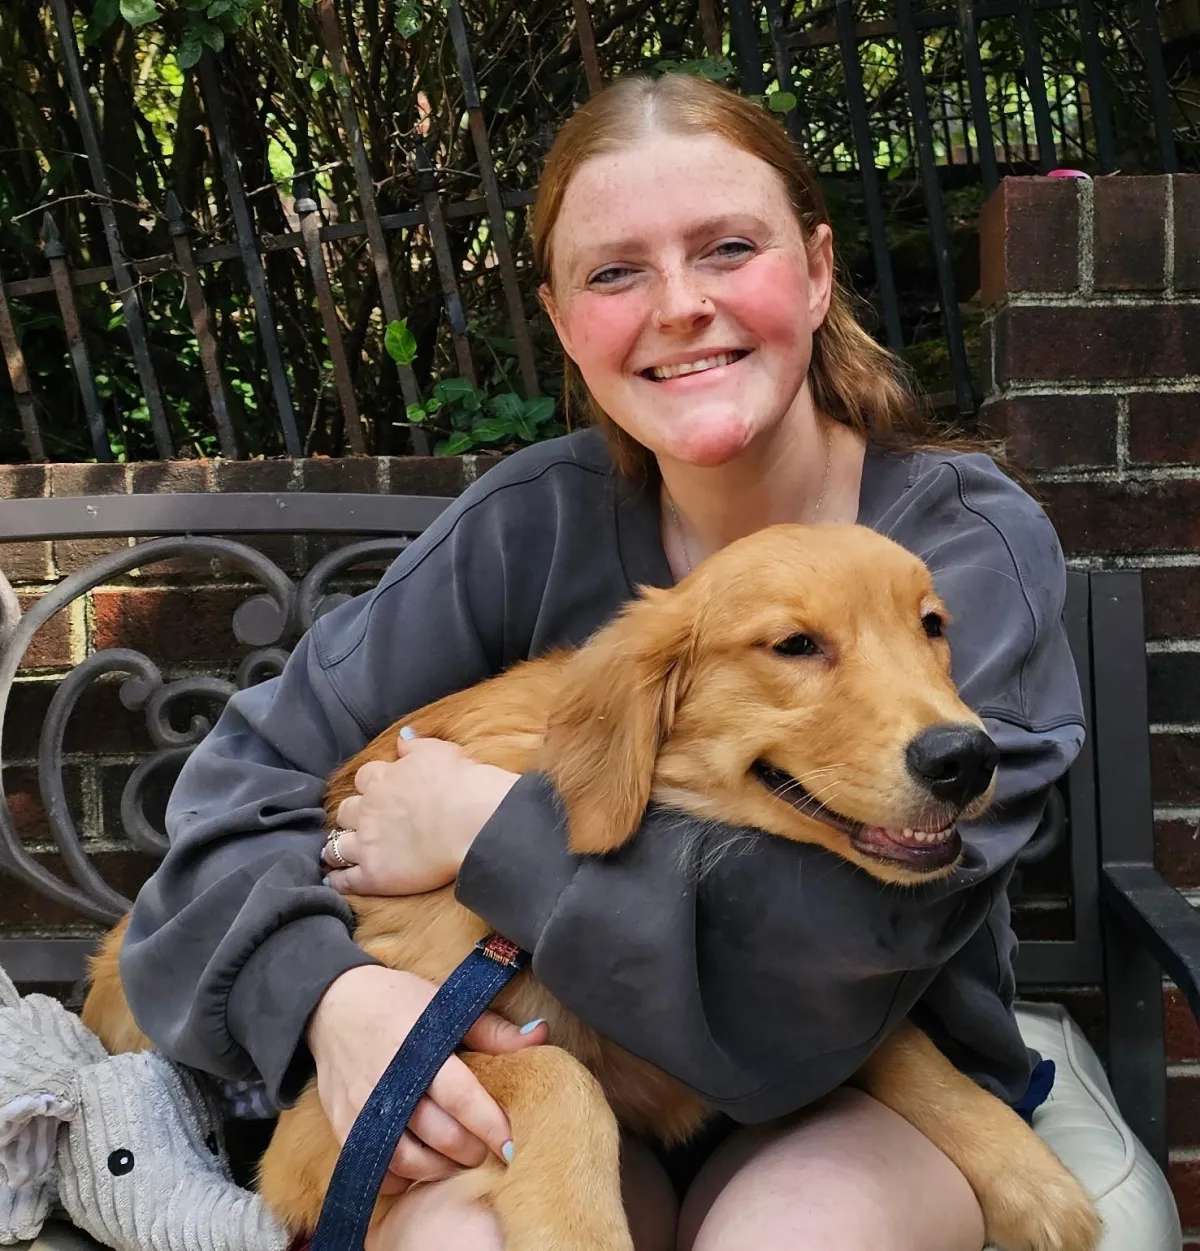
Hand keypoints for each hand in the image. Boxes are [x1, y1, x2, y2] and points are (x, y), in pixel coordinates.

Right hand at [306, 965, 546, 1185]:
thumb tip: (541, 1035)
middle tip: (488, 1149)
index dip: (490, 1125)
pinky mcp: (345, 1126)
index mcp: (421, 1051)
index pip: (462, 1098)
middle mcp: (392, 1083)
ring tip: (458, 1158)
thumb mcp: (445, 1005)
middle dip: (472, 1150)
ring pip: (409, 1159)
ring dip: (440, 1167)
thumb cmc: (398, 1001)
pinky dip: (402, 1176)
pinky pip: (377, 1167)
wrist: (334, 1004)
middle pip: (440, 1135)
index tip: (511, 1143)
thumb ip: (492, 1031)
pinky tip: (420, 1165)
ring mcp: (365, 1109)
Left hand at [323, 731, 518, 895]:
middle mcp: (368, 810)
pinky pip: (346, 880)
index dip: (369, 785)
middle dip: (350, 817)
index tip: (375, 790)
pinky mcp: (373, 875)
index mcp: (383, 780)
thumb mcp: (438, 751)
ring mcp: (367, 844)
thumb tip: (402, 738)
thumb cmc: (460, 783)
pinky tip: (336, 883)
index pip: (364, 778)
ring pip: (336, 847)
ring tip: (336, 855)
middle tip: (358, 823)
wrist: (471, 819)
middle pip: (345, 811)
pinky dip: (339, 881)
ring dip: (335, 850)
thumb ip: (416, 746)